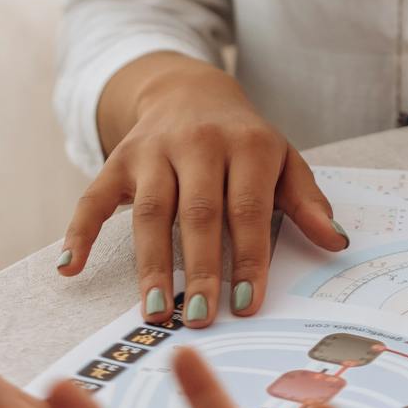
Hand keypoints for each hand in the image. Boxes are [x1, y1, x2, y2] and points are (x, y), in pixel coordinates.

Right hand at [58, 58, 346, 327]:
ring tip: (155, 311)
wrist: (190, 90)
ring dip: (150, 263)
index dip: (248, 256)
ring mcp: (155, 149)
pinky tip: (71, 267)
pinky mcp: (120, 158)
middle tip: (199, 317)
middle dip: (198, 267)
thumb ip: (306, 201)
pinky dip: (80, 229)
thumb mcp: (282, 159)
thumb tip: (336, 241)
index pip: (247, 206)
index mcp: (246, 144)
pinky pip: (94, 196)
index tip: (248, 304)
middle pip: (198, 211)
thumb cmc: (243, 141)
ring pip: (150, 209)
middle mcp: (199, 143)